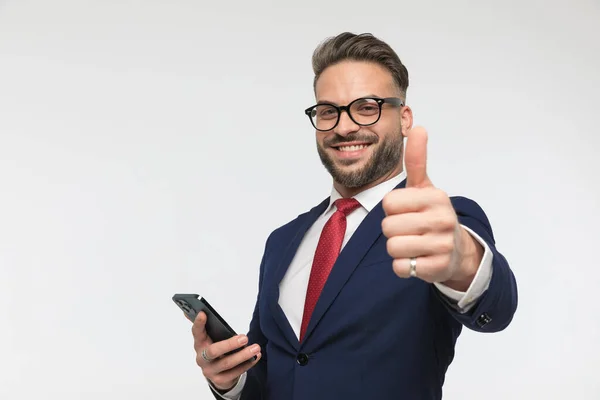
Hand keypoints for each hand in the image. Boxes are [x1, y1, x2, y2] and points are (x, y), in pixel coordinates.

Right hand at [189, 311, 261, 391]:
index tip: (203, 313)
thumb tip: (203, 311)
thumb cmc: (218, 351)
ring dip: (243, 355)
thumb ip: (210, 327)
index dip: (198, 324)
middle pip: (213, 351)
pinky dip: (247, 364)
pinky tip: (255, 357)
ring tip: (256, 348)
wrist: (218, 374)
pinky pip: (235, 373)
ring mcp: (210, 371)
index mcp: (199, 344)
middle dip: (229, 344)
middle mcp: (202, 358)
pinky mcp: (220, 380)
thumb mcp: (213, 339)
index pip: (196, 332)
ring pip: (226, 363)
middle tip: (244, 337)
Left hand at [381, 126, 478, 285]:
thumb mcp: (425, 187)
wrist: (457, 250)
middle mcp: (442, 220)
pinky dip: (403, 266)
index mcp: (436, 197)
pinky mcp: (437, 268)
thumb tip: (418, 127)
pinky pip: (401, 268)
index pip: (388, 203)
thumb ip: (417, 160)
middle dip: (393, 230)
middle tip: (410, 230)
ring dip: (397, 248)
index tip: (406, 211)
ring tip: (413, 244)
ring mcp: (442, 245)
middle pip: (388, 227)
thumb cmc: (433, 215)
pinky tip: (416, 259)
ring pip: (393, 247)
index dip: (391, 209)